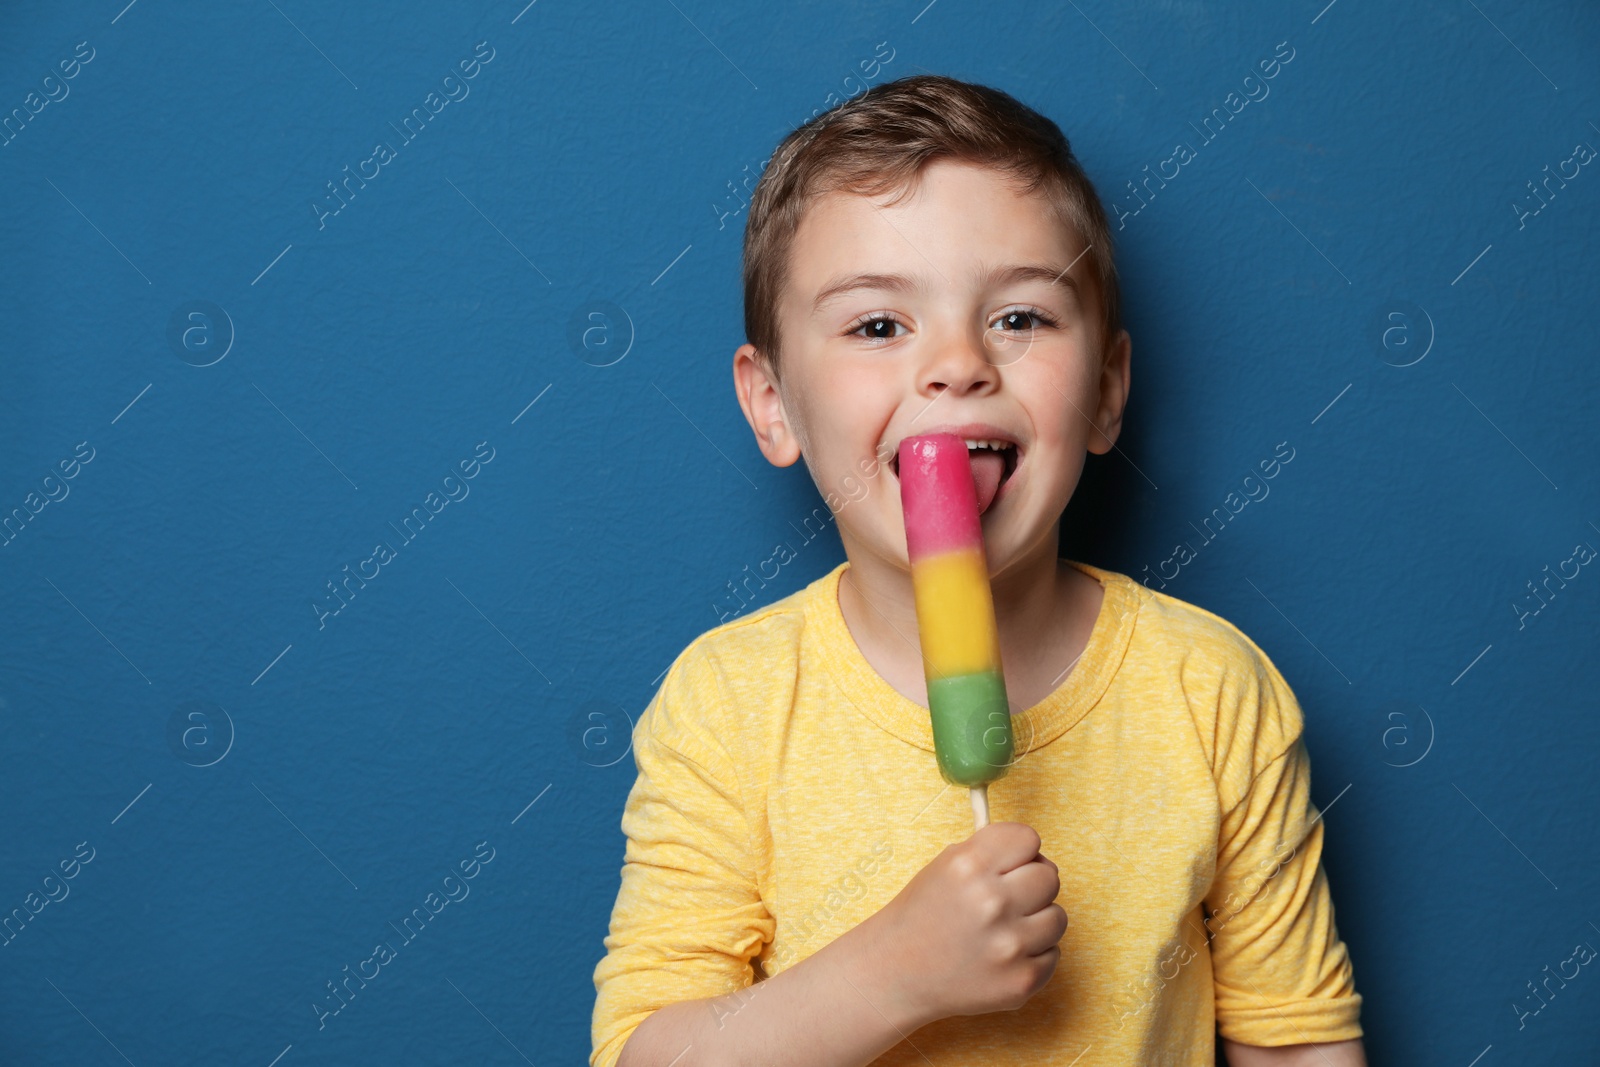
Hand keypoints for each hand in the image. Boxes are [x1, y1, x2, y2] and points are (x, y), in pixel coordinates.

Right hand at [859, 821, 1067, 1024]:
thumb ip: (990, 851)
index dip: (1020, 851)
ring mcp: (1009, 944)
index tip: (1010, 863)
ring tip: (1004, 929)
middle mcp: (992, 902)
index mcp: (969, 866)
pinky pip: (1052, 953)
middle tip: (1006, 899)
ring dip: (1036, 921)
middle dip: (1030, 885)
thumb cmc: (923, 915)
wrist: (897, 972)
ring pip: (1057, 917)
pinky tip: (1002, 955)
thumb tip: (1036, 853)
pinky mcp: (1022, 980)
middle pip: (1049, 876)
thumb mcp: (945, 865)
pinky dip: (1032, 954)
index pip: (1028, 838)